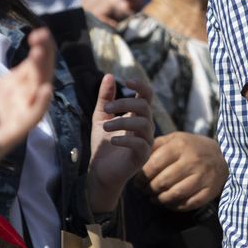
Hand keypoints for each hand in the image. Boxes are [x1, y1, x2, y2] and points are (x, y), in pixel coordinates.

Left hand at [0, 27, 55, 193]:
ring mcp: (19, 114)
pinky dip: (40, 105)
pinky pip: (32, 118)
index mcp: (11, 85)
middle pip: (40, 72)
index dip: (39, 46)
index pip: (32, 62)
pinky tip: (44, 91)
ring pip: (39, 91)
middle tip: (41, 35)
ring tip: (40, 53)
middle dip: (44, 54)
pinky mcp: (14, 132)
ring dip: (43, 72)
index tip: (36, 31)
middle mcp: (20, 98)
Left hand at [86, 73, 153, 212]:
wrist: (100, 172)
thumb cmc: (103, 144)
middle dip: (124, 103)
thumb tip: (109, 75)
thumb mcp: (101, 117)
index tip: (127, 81)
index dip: (141, 86)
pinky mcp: (143, 156)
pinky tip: (112, 140)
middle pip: (144, 106)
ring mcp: (146, 141)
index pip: (147, 96)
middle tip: (106, 107)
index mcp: (138, 115)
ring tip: (105, 126)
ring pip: (143, 123)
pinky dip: (126, 139)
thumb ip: (105, 97)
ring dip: (122, 121)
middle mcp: (146, 126)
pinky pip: (140, 143)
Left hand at [142, 131, 226, 211]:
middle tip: (144, 191)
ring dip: (160, 200)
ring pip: (173, 195)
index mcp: (180, 145)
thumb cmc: (192, 148)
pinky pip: (187, 204)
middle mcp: (192, 160)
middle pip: (162, 182)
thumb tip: (137, 159)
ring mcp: (202, 177)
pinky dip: (174, 206)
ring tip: (154, 198)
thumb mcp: (175, 139)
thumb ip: (156, 145)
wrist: (224, 157)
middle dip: (148, 189)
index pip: (154, 165)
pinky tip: (169, 202)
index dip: (142, 176)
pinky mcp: (209, 191)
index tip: (137, 181)